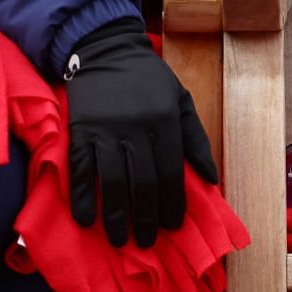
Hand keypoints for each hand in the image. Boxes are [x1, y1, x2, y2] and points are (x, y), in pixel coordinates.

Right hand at [65, 18, 219, 246]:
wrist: (107, 50)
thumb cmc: (149, 79)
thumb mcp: (181, 100)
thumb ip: (196, 138)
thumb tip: (211, 178)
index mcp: (165, 120)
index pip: (172, 172)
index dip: (173, 203)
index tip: (174, 227)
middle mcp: (137, 127)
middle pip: (143, 182)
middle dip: (147, 216)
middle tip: (147, 241)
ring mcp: (106, 130)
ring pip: (113, 180)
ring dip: (116, 215)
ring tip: (119, 240)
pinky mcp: (80, 130)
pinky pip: (81, 169)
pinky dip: (82, 196)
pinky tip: (84, 219)